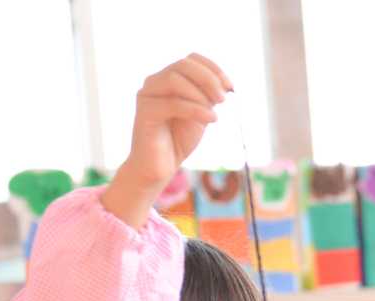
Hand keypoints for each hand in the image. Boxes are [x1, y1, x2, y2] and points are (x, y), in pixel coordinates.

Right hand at [102, 53, 231, 228]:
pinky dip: (195, 109)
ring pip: (174, 78)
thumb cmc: (179, 140)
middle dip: (208, 79)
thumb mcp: (200, 113)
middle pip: (182, 64)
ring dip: (201, 93)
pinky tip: (210, 120)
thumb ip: (208, 97)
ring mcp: (147, 95)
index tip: (230, 86)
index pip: (191, 59)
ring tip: (216, 112)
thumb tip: (224, 84)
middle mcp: (155, 82)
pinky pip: (171, 103)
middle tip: (224, 99)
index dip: (213, 68)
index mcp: (169, 78)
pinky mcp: (144, 112)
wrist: (159, 167)